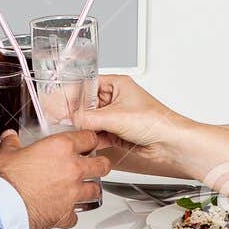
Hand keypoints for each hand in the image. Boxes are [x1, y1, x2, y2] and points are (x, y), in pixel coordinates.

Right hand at [0, 129, 109, 228]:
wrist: (3, 206)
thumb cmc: (6, 179)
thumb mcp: (7, 154)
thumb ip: (12, 144)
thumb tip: (10, 138)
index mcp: (61, 148)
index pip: (88, 138)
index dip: (89, 140)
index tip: (87, 142)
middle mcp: (72, 169)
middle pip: (102, 165)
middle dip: (101, 164)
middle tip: (96, 165)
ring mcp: (72, 193)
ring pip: (95, 191)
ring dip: (90, 189)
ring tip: (83, 189)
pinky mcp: (66, 214)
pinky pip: (76, 216)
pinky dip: (71, 215)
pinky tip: (64, 212)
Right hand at [73, 75, 193, 171]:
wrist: (169, 143)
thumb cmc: (155, 121)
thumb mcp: (115, 117)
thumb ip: (88, 118)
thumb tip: (70, 118)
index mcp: (117, 84)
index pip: (87, 84)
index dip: (72, 94)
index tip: (59, 102)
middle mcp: (116, 99)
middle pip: (87, 104)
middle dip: (76, 113)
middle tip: (62, 119)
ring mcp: (116, 116)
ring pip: (91, 120)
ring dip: (84, 128)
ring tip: (72, 132)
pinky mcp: (117, 132)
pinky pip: (98, 133)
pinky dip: (92, 138)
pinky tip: (85, 142)